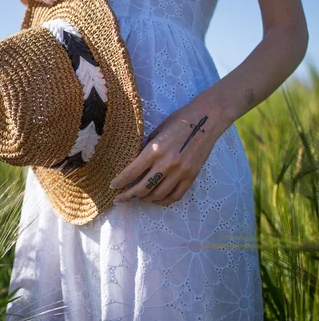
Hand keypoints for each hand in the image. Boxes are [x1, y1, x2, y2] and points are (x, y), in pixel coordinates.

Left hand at [109, 95, 225, 205]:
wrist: (206, 119)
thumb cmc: (179, 121)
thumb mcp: (157, 131)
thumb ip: (146, 149)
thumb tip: (135, 163)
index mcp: (154, 150)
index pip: (131, 173)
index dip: (119, 182)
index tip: (113, 186)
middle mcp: (166, 164)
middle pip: (143, 189)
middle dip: (128, 196)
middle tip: (120, 199)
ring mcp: (180, 172)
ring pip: (158, 195)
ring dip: (145, 199)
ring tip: (139, 197)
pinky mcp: (191, 176)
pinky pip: (175, 196)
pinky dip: (164, 201)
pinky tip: (156, 199)